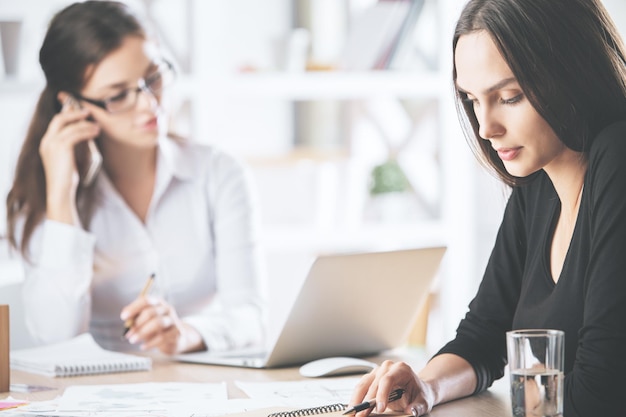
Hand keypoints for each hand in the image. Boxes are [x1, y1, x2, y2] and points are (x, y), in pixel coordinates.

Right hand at [39, 101, 99, 223]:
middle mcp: (46, 141)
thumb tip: (84, 136)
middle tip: (87, 112)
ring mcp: (52, 144)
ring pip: (70, 126)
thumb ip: (71, 147)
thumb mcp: (67, 160)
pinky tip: (95, 132)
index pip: (55, 123)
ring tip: (96, 126)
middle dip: (74, 113)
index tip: (78, 111)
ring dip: (85, 124)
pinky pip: (76, 134)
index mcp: (46, 144)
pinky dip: (87, 131)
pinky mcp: (61, 148)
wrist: (61, 192)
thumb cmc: (67, 179)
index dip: (67, 115)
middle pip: (59, 119)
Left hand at [121, 296, 204, 354]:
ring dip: (142, 332)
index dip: (133, 308)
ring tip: (133, 340)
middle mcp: (166, 308)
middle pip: (150, 312)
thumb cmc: (156, 328)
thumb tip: (126, 321)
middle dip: (137, 324)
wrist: (176, 339)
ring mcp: (173, 319)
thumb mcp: (145, 321)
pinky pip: (162, 337)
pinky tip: (143, 347)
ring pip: (157, 323)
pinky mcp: (177, 332)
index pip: (146, 300)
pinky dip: (150, 343)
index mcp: (158, 303)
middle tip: (128, 334)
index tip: (123, 317)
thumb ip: (135, 319)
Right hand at [350, 360, 434, 416]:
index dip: (382, 394)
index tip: (380, 409)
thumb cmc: (419, 393)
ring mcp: (378, 372)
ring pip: (363, 384)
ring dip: (357, 399)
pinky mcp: (371, 379)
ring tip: (353, 413)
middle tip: (362, 415)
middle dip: (367, 401)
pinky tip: (353, 408)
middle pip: (373, 383)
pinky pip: (361, 387)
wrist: (417, 389)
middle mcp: (388, 367)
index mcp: (401, 369)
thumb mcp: (424, 401)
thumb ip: (418, 406)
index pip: (388, 379)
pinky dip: (356, 398)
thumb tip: (411, 410)